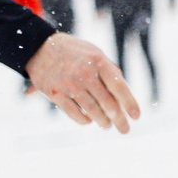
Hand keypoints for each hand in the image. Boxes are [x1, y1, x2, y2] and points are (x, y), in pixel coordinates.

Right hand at [25, 33, 140, 131]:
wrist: (41, 48)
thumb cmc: (76, 53)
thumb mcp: (96, 55)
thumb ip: (110, 73)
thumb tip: (125, 97)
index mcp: (99, 62)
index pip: (119, 87)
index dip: (130, 103)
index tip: (136, 117)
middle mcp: (85, 74)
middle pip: (108, 103)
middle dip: (119, 119)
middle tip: (124, 129)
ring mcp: (69, 85)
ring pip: (93, 111)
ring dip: (103, 122)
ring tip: (107, 126)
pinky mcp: (55, 94)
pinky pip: (75, 114)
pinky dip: (85, 120)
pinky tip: (89, 120)